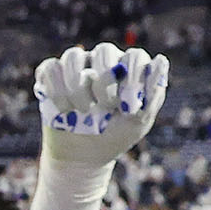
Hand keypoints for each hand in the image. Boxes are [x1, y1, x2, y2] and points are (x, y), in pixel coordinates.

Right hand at [33, 41, 167, 167]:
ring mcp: (76, 69)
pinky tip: (63, 109)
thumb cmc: (115, 137)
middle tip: (104, 107)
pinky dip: (55, 89)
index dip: (131, 78)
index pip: (134, 56)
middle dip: (104, 82)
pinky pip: (49, 68)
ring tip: (82, 111)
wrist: (83, 159)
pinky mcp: (51, 80)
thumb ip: (152, 93)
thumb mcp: (139, 122)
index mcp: (127, 69)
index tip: (126, 105)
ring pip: (73, 57)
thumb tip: (161, 60)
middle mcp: (102, 62)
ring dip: (77, 88)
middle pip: (103, 50)